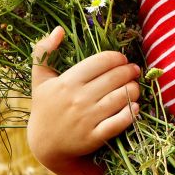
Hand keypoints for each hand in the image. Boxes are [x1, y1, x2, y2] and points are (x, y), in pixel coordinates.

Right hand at [26, 26, 141, 171]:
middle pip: (116, 77)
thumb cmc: (46, 107)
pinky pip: (121, 121)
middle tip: (133, 71)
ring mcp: (87, 119)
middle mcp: (78, 99)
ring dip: (134, 89)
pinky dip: (131, 112)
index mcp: (67, 82)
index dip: (118, 58)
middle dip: (130, 71)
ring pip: (122, 96)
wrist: (45, 145)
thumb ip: (43, 52)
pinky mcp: (94, 136)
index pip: (103, 61)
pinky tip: (134, 106)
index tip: (121, 60)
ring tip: (134, 87)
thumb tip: (59, 30)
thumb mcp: (40, 79)